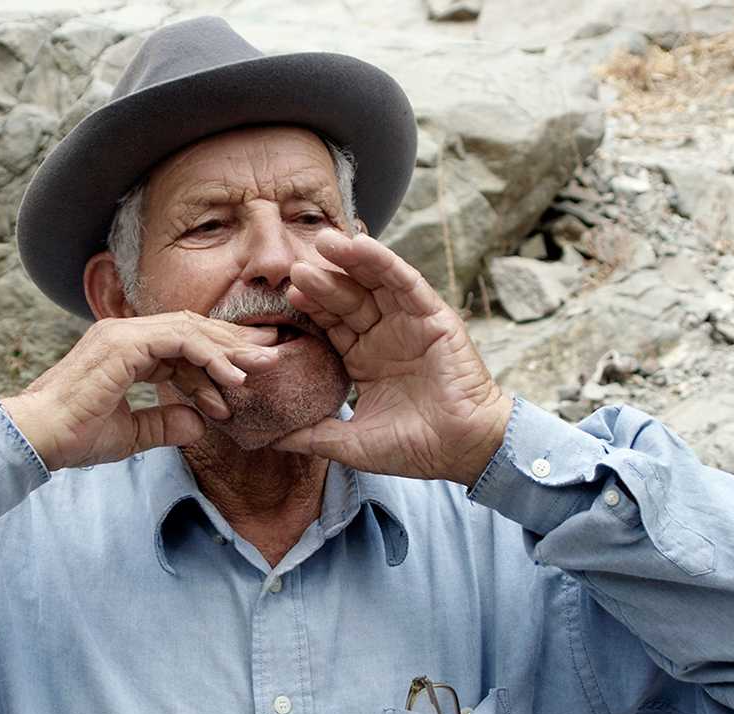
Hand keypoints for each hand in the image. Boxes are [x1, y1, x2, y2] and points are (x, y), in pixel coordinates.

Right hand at [0, 312, 278, 470]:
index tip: (247, 376)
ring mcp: (123, 334)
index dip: (218, 358)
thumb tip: (198, 424)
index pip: (183, 344)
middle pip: (194, 330)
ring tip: (262, 367)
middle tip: (273, 356)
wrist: (36, 439)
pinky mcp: (123, 344)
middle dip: (235, 345)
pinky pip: (179, 339)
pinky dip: (209, 355)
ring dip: (229, 349)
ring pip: (191, 330)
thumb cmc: (72, 438)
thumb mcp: (130, 434)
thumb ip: (164, 425)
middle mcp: (125, 334)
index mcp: (126, 350)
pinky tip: (231, 376)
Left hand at [275, 230, 512, 486]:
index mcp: (363, 359)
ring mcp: (408, 324)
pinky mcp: (434, 317)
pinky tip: (363, 245)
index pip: (331, 325)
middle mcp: (383, 336)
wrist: (462, 451)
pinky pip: (406, 283)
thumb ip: (314, 437)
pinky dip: (385, 262)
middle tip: (295, 265)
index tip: (287, 294)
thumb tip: (271, 441)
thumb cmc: (413, 448)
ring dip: (350, 261)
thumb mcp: (353, 443)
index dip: (311, 309)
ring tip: (324, 242)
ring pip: (373, 283)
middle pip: (347, 300)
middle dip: (323, 281)